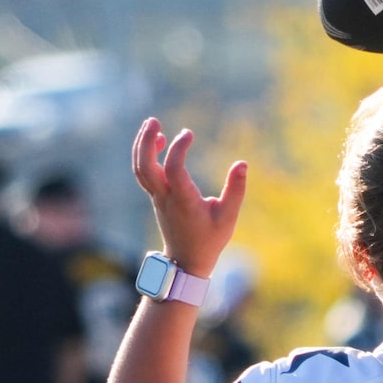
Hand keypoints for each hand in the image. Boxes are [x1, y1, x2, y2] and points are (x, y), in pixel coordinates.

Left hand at [130, 118, 246, 280]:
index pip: (173, 169)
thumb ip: (235, 190)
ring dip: (142, 145)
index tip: (189, 134)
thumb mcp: (228, 217)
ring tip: (152, 124)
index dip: (178, 148)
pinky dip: (146, 154)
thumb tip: (242, 164)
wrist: (186, 261)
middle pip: (144, 167)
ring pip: (140, 169)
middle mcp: (166, 198)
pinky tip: (159, 141)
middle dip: (145, 142)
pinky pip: (144, 172)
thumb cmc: (210, 239)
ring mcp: (158, 197)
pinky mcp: (156, 196)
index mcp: (183, 201)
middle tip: (154, 121)